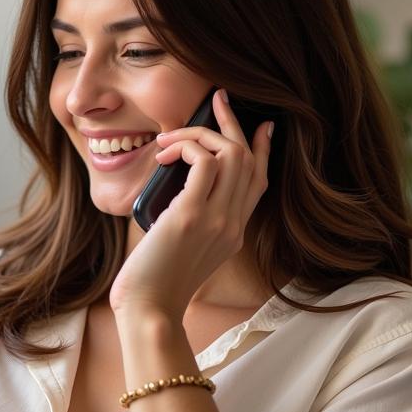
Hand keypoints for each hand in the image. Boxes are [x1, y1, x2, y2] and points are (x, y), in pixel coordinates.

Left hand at [109, 89, 273, 320]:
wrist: (148, 312)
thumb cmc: (154, 286)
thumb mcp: (181, 251)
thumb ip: (189, 224)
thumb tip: (173, 198)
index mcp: (232, 233)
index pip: (259, 183)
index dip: (263, 150)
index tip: (262, 126)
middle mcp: (232, 224)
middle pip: (249, 160)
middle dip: (233, 123)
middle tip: (216, 99)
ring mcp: (216, 220)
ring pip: (231, 154)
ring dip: (199, 134)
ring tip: (169, 140)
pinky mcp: (192, 216)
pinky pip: (205, 163)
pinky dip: (187, 149)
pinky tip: (165, 156)